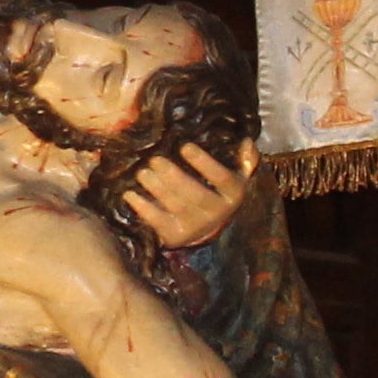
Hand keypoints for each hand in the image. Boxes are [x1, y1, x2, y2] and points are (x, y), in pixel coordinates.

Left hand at [116, 142, 252, 252]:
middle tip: (155, 160)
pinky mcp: (174, 236)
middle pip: (195, 194)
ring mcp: (194, 226)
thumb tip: (248, 141)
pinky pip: (157, 222)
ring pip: (175, 206)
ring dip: (157, 189)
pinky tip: (130, 194)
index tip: (185, 147)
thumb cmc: (216, 193)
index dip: (204, 164)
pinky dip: (142, 208)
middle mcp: (215, 213)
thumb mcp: (235, 178)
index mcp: (232, 195)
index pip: (222, 179)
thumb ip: (245, 161)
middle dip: (173, 176)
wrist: (206, 230)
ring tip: (142, 173)